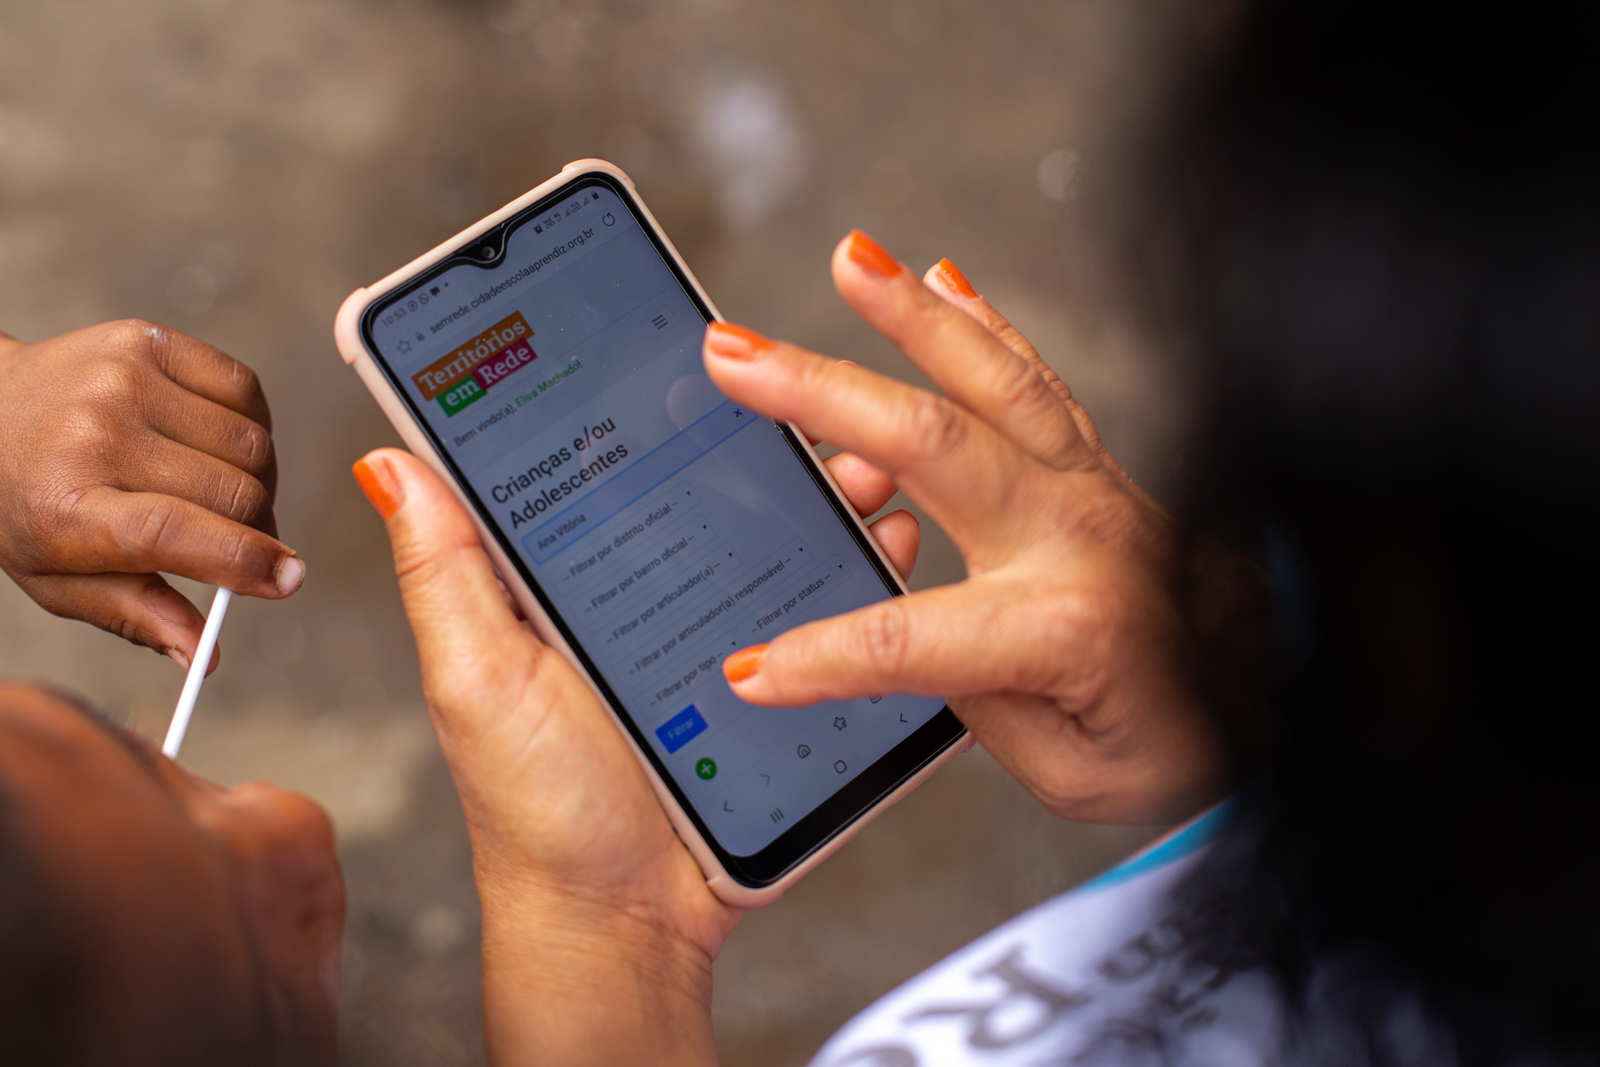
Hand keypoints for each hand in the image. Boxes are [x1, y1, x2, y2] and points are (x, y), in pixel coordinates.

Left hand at [0, 321, 302, 670]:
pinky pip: (246, 389)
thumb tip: (207, 655)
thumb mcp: (60, 579)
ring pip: (253, 443)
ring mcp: (123, 380)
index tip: (289, 580)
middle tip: (245, 541)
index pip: (173, 533)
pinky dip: (253, 425)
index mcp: (67, 508)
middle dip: (259, 527)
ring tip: (225, 491)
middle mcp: (95, 436)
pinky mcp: (147, 342)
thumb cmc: (27, 504)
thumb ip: (139, 616)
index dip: (244, 560)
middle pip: (234, 492)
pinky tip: (222, 444)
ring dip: (259, 478)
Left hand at [351, 443, 918, 1064]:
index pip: (601, 466)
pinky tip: (888, 542)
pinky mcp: (769, 682)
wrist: (627, 925)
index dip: (635, 401)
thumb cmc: (538, 812)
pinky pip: (819, 613)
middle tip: (807, 395)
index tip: (679, 344)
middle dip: (763, 436)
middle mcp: (642, 595)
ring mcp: (712, 636)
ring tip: (866, 463)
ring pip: (775, 540)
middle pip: (707, 490)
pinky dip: (857, 572)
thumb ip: (445, 572)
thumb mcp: (479, 679)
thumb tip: (391, 458)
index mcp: (564, 581)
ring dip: (823, 494)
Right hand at [704, 232, 1271, 824]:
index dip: (818, 658)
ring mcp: (1094, 489)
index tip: (747, 669)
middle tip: (733, 353)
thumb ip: (977, 698)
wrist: (1278, 706)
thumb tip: (898, 634)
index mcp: (1066, 626)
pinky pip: (1038, 383)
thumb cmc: (1176, 747)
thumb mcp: (1071, 770)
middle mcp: (1078, 536)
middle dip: (821, 393)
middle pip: (932, 446)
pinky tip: (941, 276)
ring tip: (850, 259)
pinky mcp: (1100, 470)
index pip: (906, 638)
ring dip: (912, 317)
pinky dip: (986, 324)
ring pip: (991, 383)